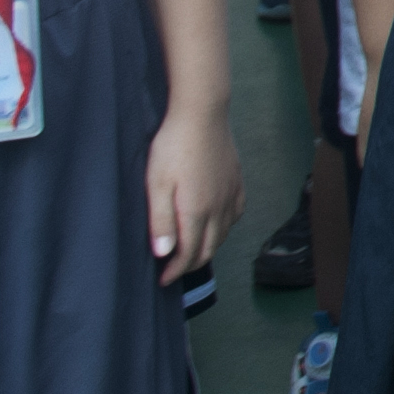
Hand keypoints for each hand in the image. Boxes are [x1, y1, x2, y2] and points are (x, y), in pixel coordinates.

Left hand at [147, 101, 240, 284]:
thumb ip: (160, 221)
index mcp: (196, 211)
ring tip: (191, 251)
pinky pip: (236, 214)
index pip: (189, 253)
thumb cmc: (173, 146)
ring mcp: (231, 194)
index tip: (163, 280)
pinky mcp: (237, 180)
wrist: (202, 113)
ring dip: (207, 248)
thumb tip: (163, 254)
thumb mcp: (156, 184)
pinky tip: (217, 224)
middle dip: (191, 265)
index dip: (175, 271)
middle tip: (174, 270)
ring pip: (224, 234)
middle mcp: (219, 208)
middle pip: (209, 248)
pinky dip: (225, 228)